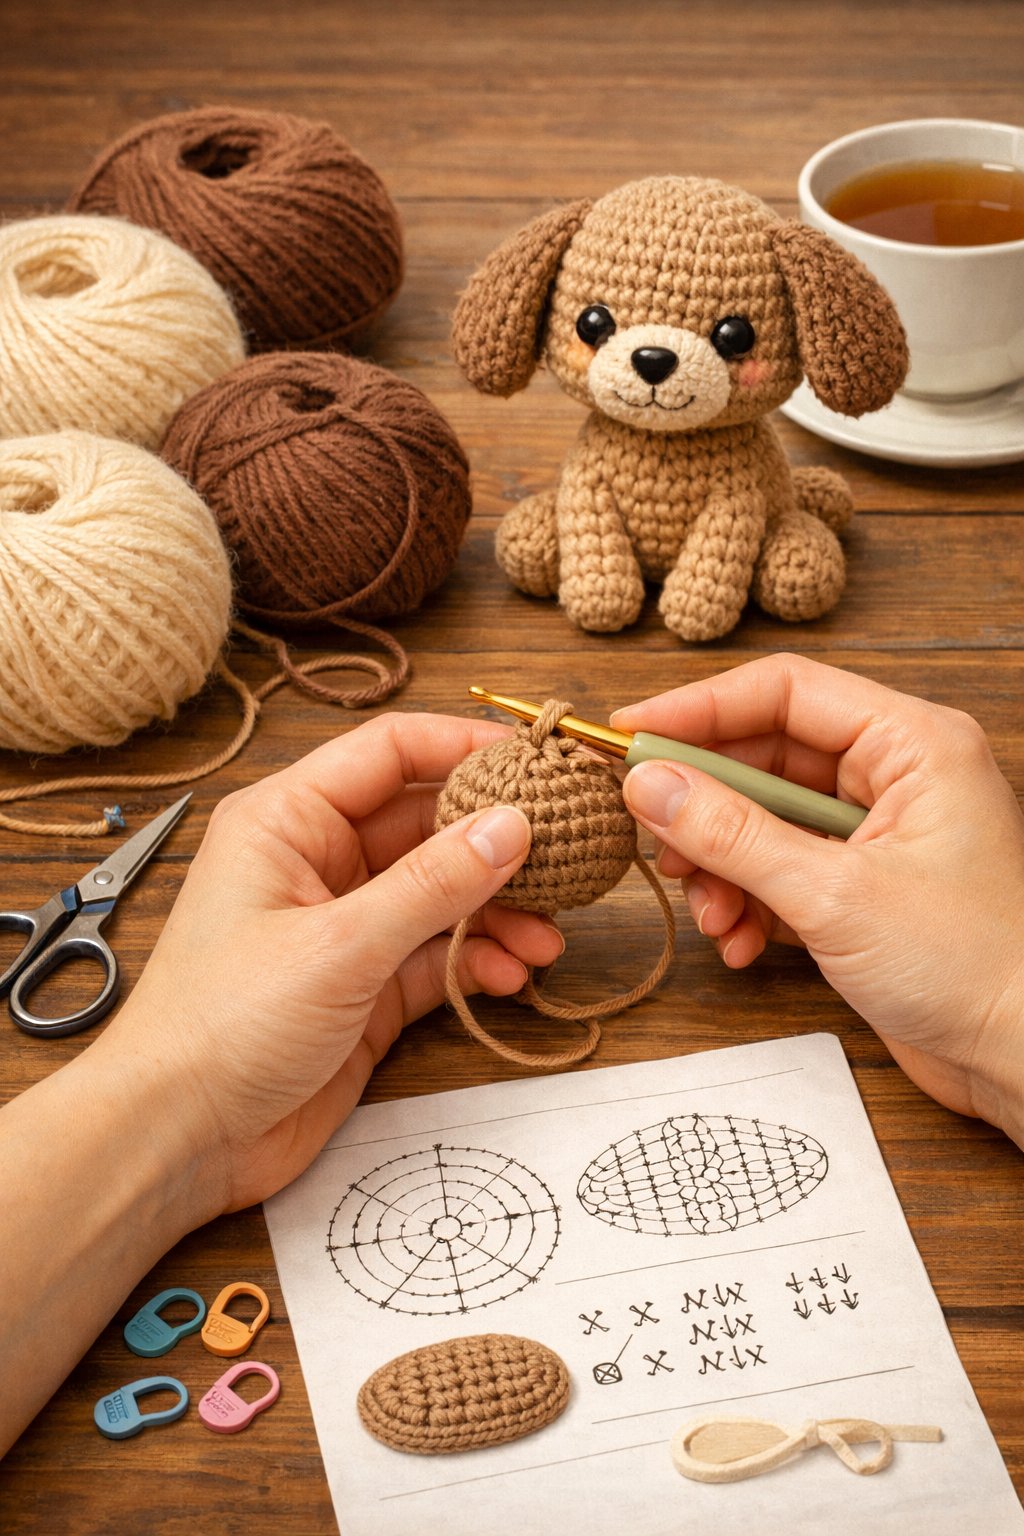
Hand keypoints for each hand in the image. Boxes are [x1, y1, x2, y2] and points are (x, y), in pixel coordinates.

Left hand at [101, 711, 560, 1218]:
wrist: (180, 1138)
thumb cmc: (222, 1026)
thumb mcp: (338, 945)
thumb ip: (432, 884)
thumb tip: (511, 825)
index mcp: (288, 820)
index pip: (389, 753)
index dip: (464, 747)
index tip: (537, 759)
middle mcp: (318, 861)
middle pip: (428, 823)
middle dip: (497, 842)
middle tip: (565, 854)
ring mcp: (345, 924)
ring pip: (443, 892)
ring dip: (498, 910)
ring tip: (548, 934)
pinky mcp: (366, 985)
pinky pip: (439, 952)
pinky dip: (479, 959)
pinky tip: (513, 974)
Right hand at [614, 654, 1023, 1143]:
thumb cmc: (973, 969)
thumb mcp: (833, 896)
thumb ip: (732, 836)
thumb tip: (649, 784)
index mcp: (912, 744)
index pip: (785, 691)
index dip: (699, 708)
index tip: (628, 735)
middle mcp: (896, 776)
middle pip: (765, 756)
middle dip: (704, 805)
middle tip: (650, 837)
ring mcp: (877, 833)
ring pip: (764, 819)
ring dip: (721, 865)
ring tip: (708, 911)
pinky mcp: (862, 886)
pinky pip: (779, 869)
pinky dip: (747, 901)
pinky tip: (738, 942)